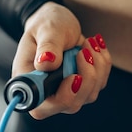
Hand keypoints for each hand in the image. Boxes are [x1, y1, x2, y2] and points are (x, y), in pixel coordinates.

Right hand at [13, 2, 111, 119]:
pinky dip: (102, 64)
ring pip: (89, 95)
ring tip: (88, 43)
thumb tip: (47, 63)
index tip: (74, 76)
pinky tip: (94, 47)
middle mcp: (47, 94)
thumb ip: (47, 46)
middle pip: (71, 104)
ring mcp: (66, 94)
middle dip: (86, 77)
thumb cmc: (46, 25)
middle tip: (85, 51)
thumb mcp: (46, 29)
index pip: (41, 108)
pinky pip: (100, 83)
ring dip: (96, 67)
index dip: (61, 98)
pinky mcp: (83, 89)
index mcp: (29, 83)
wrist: (58, 23)